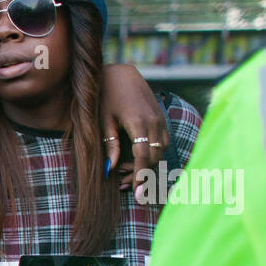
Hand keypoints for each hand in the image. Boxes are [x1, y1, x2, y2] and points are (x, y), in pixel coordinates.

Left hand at [100, 65, 167, 188]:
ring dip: (146, 165)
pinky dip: (152, 153)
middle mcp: (154, 122)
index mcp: (139, 123)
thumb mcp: (104, 120)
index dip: (140, 176)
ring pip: (160, 150)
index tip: (136, 192)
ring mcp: (160, 119)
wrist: (120, 73)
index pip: (143, 157)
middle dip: (141, 174)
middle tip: (123, 185)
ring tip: (125, 172)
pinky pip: (162, 141)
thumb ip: (110, 144)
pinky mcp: (161, 118)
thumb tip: (111, 168)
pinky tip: (135, 158)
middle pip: (154, 157)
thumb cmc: (106, 96)